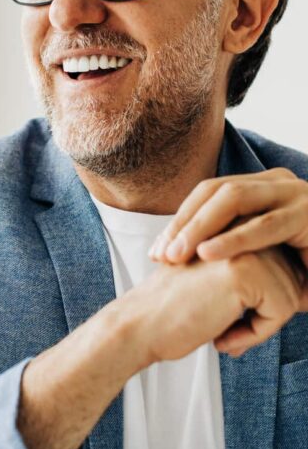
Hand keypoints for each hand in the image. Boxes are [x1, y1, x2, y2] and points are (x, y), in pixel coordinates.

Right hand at [124, 245, 307, 361]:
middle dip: (267, 311)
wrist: (141, 324)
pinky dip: (258, 333)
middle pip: (292, 278)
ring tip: (221, 327)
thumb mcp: (216, 275)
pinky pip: (282, 310)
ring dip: (263, 324)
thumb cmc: (176, 307)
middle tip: (223, 324)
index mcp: (232, 224)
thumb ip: (250, 265)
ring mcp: (241, 244)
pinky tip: (223, 335)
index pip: (282, 265)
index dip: (262, 300)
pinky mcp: (244, 269)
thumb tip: (298, 286)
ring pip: (292, 295)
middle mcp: (239, 227)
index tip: (225, 312)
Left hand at [149, 168, 307, 269]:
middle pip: (213, 192)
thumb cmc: (306, 266)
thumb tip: (177, 257)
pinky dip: (234, 239)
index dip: (179, 220)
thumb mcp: (262, 253)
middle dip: (183, 223)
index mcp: (260, 187)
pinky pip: (267, 224)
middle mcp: (276, 182)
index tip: (156, 251)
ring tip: (177, 255)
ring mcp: (295, 193)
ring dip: (200, 227)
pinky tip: (209, 254)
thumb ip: (228, 247)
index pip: (206, 195)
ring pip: (233, 199)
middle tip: (160, 255)